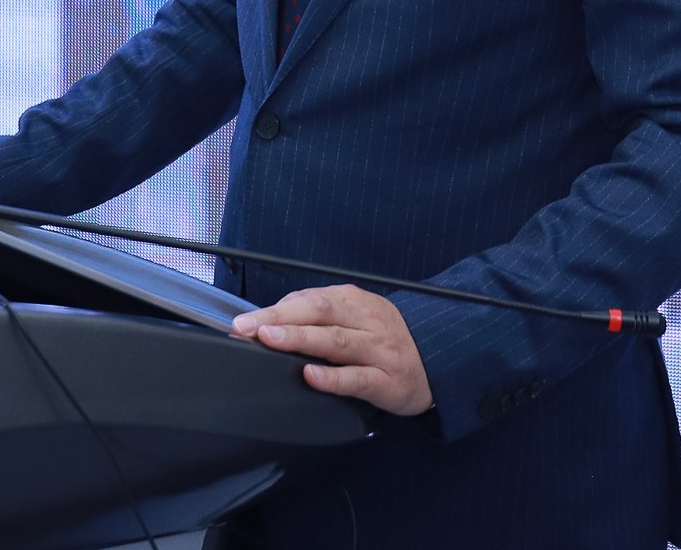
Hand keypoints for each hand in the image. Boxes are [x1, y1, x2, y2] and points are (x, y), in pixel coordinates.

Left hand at [231, 285, 433, 416]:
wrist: (436, 362)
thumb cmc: (384, 339)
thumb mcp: (356, 316)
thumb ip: (320, 314)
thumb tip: (272, 316)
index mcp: (355, 302)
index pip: (310, 299)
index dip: (274, 308)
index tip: (243, 321)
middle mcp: (367, 322)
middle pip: (320, 313)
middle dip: (279, 318)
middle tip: (246, 328)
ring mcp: (379, 351)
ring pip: (336, 341)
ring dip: (300, 338)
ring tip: (270, 339)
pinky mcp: (388, 381)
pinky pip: (358, 379)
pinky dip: (333, 378)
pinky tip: (311, 376)